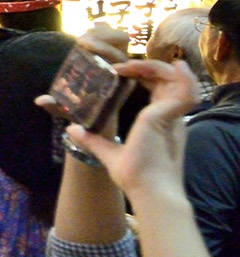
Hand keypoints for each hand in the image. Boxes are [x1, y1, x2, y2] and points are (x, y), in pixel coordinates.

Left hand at [51, 58, 198, 203]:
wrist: (147, 191)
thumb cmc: (134, 176)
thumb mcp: (108, 151)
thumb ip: (91, 139)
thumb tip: (71, 130)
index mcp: (158, 122)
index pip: (157, 90)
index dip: (144, 76)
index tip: (120, 71)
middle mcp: (168, 117)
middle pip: (166, 81)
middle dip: (146, 68)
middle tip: (121, 67)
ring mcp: (170, 116)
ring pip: (175, 80)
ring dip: (155, 67)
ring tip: (132, 65)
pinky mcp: (167, 116)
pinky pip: (186, 90)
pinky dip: (183, 77)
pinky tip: (168, 67)